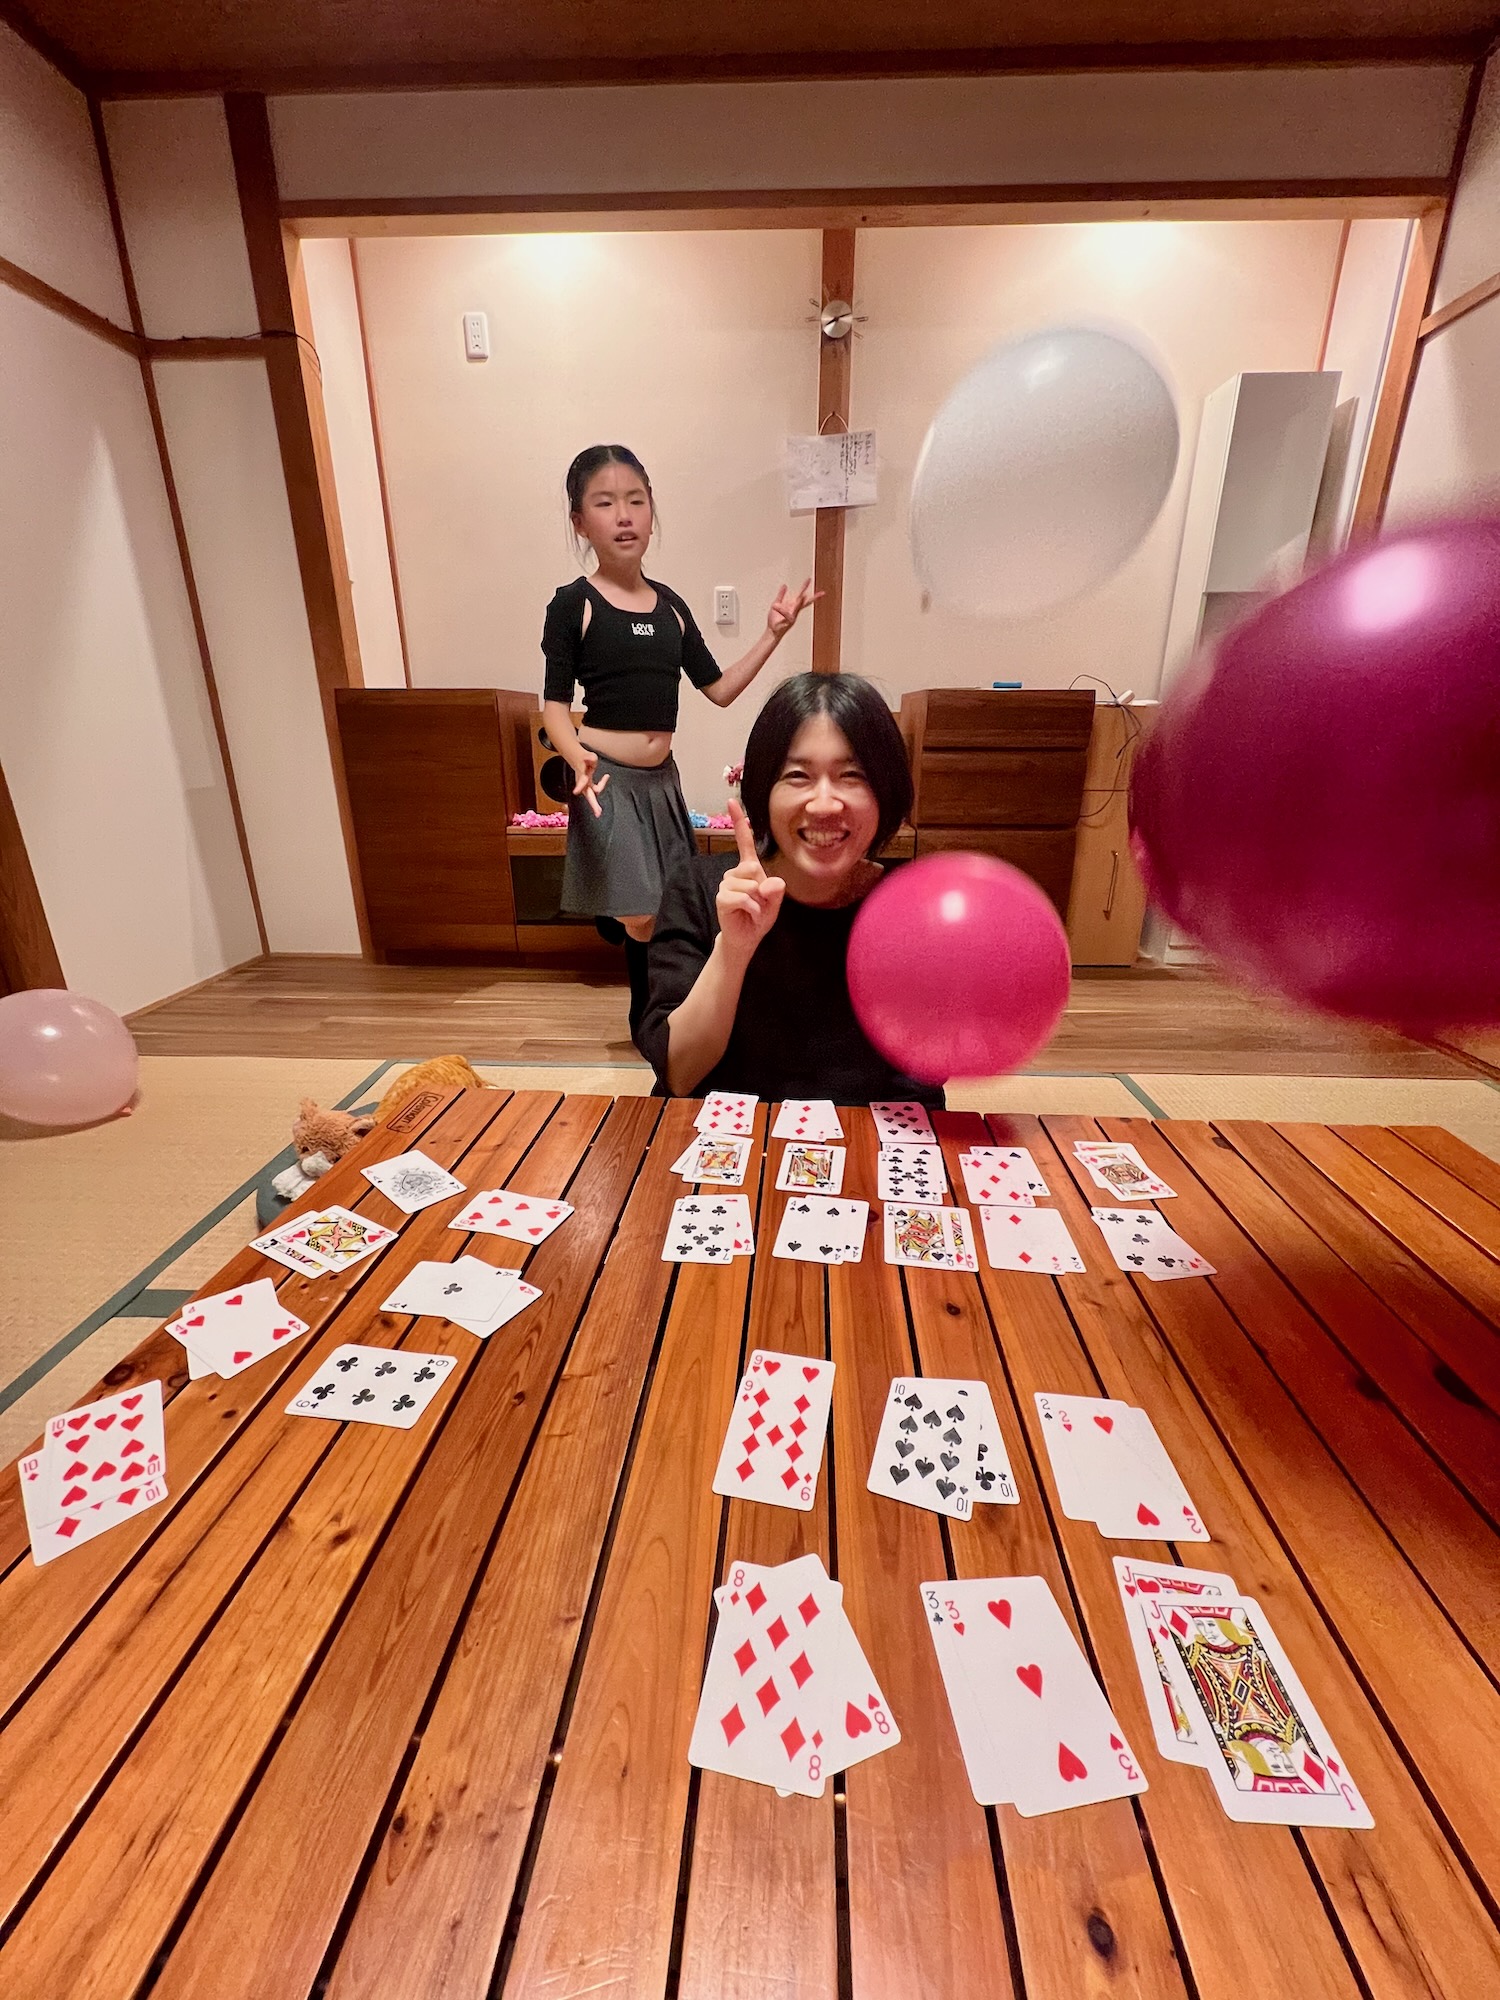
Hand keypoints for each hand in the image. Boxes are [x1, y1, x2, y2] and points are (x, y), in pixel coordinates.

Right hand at [572, 748, 609, 818]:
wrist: (577, 759)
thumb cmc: (584, 758)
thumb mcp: (588, 756)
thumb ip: (590, 757)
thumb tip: (592, 758)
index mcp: (582, 776)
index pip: (581, 781)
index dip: (579, 786)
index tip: (575, 792)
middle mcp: (583, 783)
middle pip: (588, 795)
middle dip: (593, 804)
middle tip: (598, 812)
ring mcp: (586, 786)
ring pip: (591, 797)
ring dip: (594, 805)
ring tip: (598, 812)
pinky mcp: (589, 787)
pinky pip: (596, 788)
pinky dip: (601, 784)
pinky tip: (606, 776)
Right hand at [716, 799, 784, 963]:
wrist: (745, 938)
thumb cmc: (759, 917)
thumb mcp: (775, 903)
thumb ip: (776, 891)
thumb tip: (768, 883)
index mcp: (749, 869)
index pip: (744, 842)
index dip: (739, 822)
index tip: (731, 801)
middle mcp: (735, 873)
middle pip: (754, 869)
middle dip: (763, 890)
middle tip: (759, 903)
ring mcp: (726, 884)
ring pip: (751, 885)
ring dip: (759, 902)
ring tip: (752, 910)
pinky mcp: (722, 897)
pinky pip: (745, 898)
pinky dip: (753, 910)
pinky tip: (748, 915)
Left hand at [766, 578, 822, 638]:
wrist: (771, 631)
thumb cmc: (774, 620)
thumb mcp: (776, 603)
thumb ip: (781, 595)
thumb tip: (785, 585)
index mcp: (792, 605)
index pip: (801, 594)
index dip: (804, 587)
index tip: (809, 579)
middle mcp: (794, 611)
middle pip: (805, 603)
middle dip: (813, 598)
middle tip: (822, 593)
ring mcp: (792, 617)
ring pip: (797, 608)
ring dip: (800, 603)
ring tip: (803, 595)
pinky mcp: (787, 622)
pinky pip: (786, 615)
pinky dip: (784, 611)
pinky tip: (781, 606)